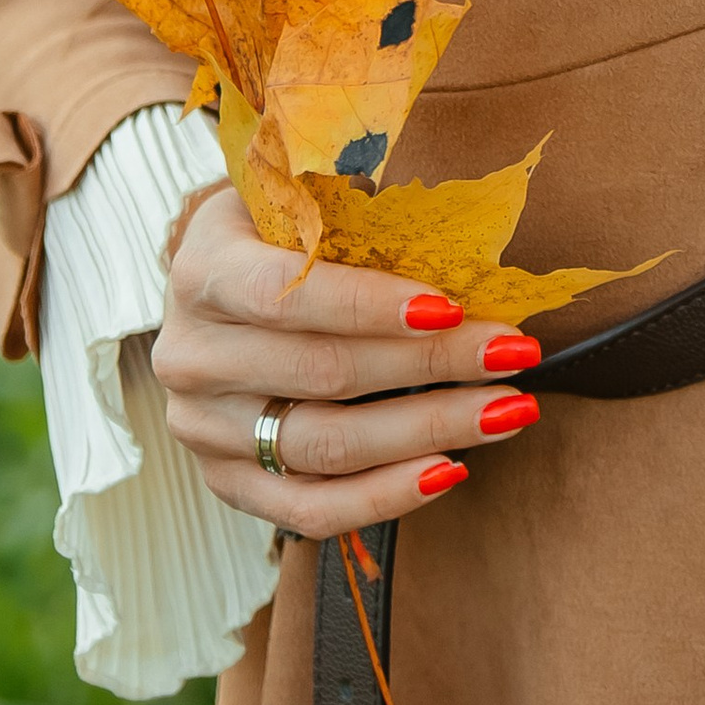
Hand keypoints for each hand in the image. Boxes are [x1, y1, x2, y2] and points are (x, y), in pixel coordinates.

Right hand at [151, 178, 543, 538]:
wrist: (214, 289)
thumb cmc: (275, 233)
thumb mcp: (295, 195)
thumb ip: (351, 205)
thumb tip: (456, 231)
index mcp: (203, 271)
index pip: (287, 294)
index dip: (370, 304)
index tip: (452, 307)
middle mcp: (191, 357)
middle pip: (323, 374)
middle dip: (430, 365)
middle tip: (512, 352)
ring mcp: (204, 429)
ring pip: (326, 446)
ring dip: (428, 430)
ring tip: (507, 411)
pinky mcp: (227, 484)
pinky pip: (310, 509)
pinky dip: (385, 495)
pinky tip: (451, 470)